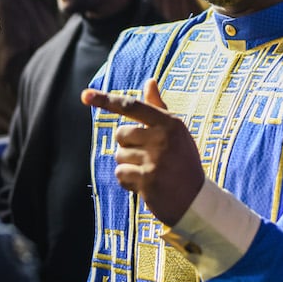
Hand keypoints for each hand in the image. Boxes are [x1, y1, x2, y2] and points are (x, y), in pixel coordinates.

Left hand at [81, 79, 204, 225]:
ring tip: (150, 172)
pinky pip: (120, 174)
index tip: (85, 95)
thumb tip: (150, 81)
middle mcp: (163, 138)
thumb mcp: (176, 132)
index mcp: (170, 122)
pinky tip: (145, 185)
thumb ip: (159, 107)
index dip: (106, 100)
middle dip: (128, 146)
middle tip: (148, 157)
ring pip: (119, 156)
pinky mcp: (147, 179)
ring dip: (129, 165)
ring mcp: (155, 159)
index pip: (132, 106)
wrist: (196, 200)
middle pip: (121, 134)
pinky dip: (128, 181)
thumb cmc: (182, 161)